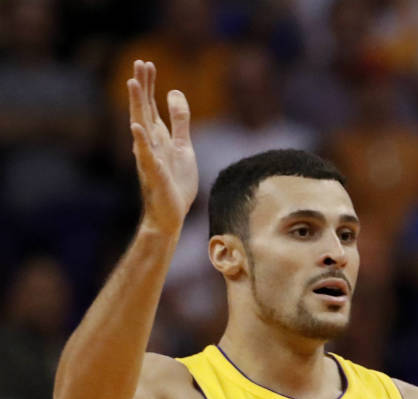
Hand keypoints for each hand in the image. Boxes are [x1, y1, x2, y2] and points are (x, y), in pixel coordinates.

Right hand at [127, 60, 196, 235]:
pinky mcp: (155, 173)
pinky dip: (141, 141)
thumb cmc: (175, 181)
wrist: (170, 213)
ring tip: (133, 84)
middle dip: (142, 87)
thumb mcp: (183, 146)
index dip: (149, 85)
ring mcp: (149, 157)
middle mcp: (149, 144)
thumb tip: (174, 92)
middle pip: (144, 110)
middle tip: (139, 63)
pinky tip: (136, 127)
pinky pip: (146, 155)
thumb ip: (180, 121)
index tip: (146, 63)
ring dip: (137, 105)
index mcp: (158, 137)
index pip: (151, 106)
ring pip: (141, 127)